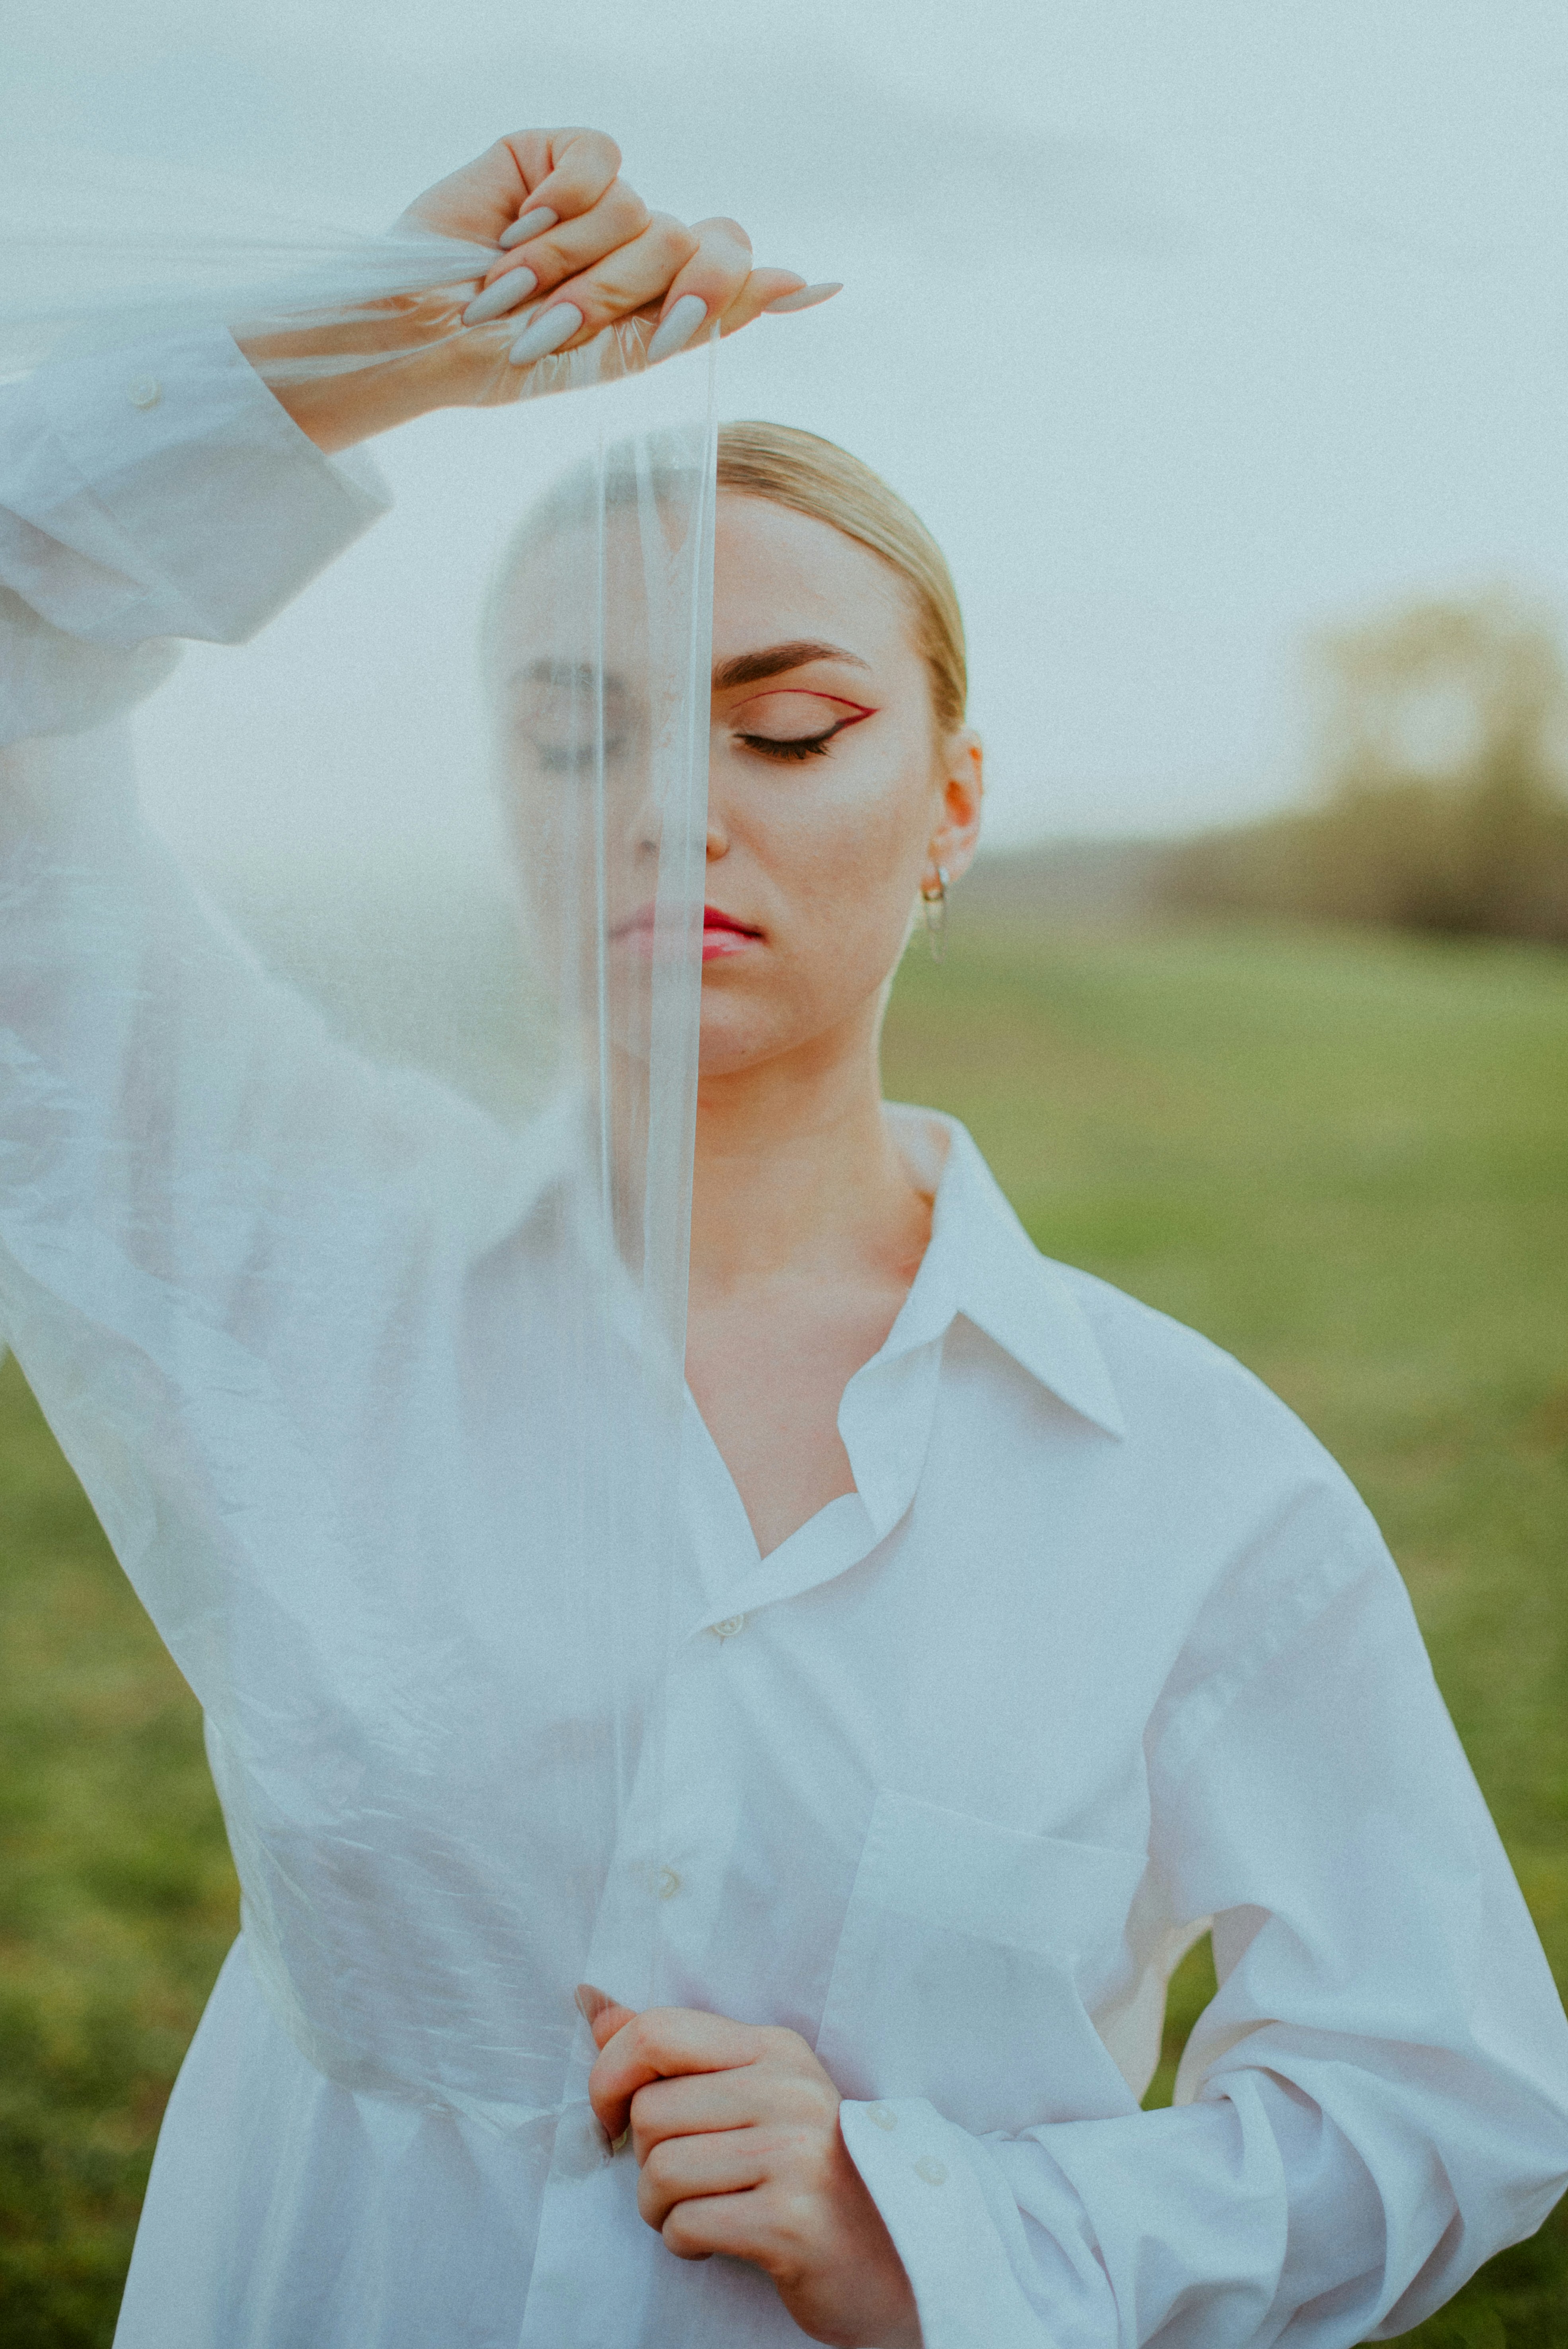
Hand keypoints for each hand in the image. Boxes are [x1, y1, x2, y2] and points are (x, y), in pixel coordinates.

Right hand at [254, 128, 835, 451]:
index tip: (818, 288)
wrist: (427, 339)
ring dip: (569, 267)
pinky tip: (514, 229)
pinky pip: (600, 162)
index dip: (756, 278)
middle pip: (686, 245)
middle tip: (552, 331)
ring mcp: (596, 195)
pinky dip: (560, 207)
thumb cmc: (513, 362)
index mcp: (658, 291)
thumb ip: (708, 316)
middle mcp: (635, 239)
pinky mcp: (553, 155)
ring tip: (506, 294)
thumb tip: (802, 279)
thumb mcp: (619, 355)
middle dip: (621, 297)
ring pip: (637, 213)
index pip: (732, 260)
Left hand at [583, 1988, 919, 2348]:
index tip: (611, 2115)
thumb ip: (669, 2050)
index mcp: (775, 2048)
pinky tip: (717, 2242)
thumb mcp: (747, 2093)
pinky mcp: (791, 2221)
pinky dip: (683, 2242)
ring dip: (660, 2208)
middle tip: (683, 2180)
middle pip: (650, 2112)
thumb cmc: (802, 2172)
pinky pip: (687, 2225)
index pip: (657, 2031)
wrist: (892, 2256)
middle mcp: (789, 2090)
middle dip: (645, 2159)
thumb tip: (590, 2002)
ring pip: (661, 2172)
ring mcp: (795, 2155)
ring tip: (699, 2211)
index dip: (609, 2075)